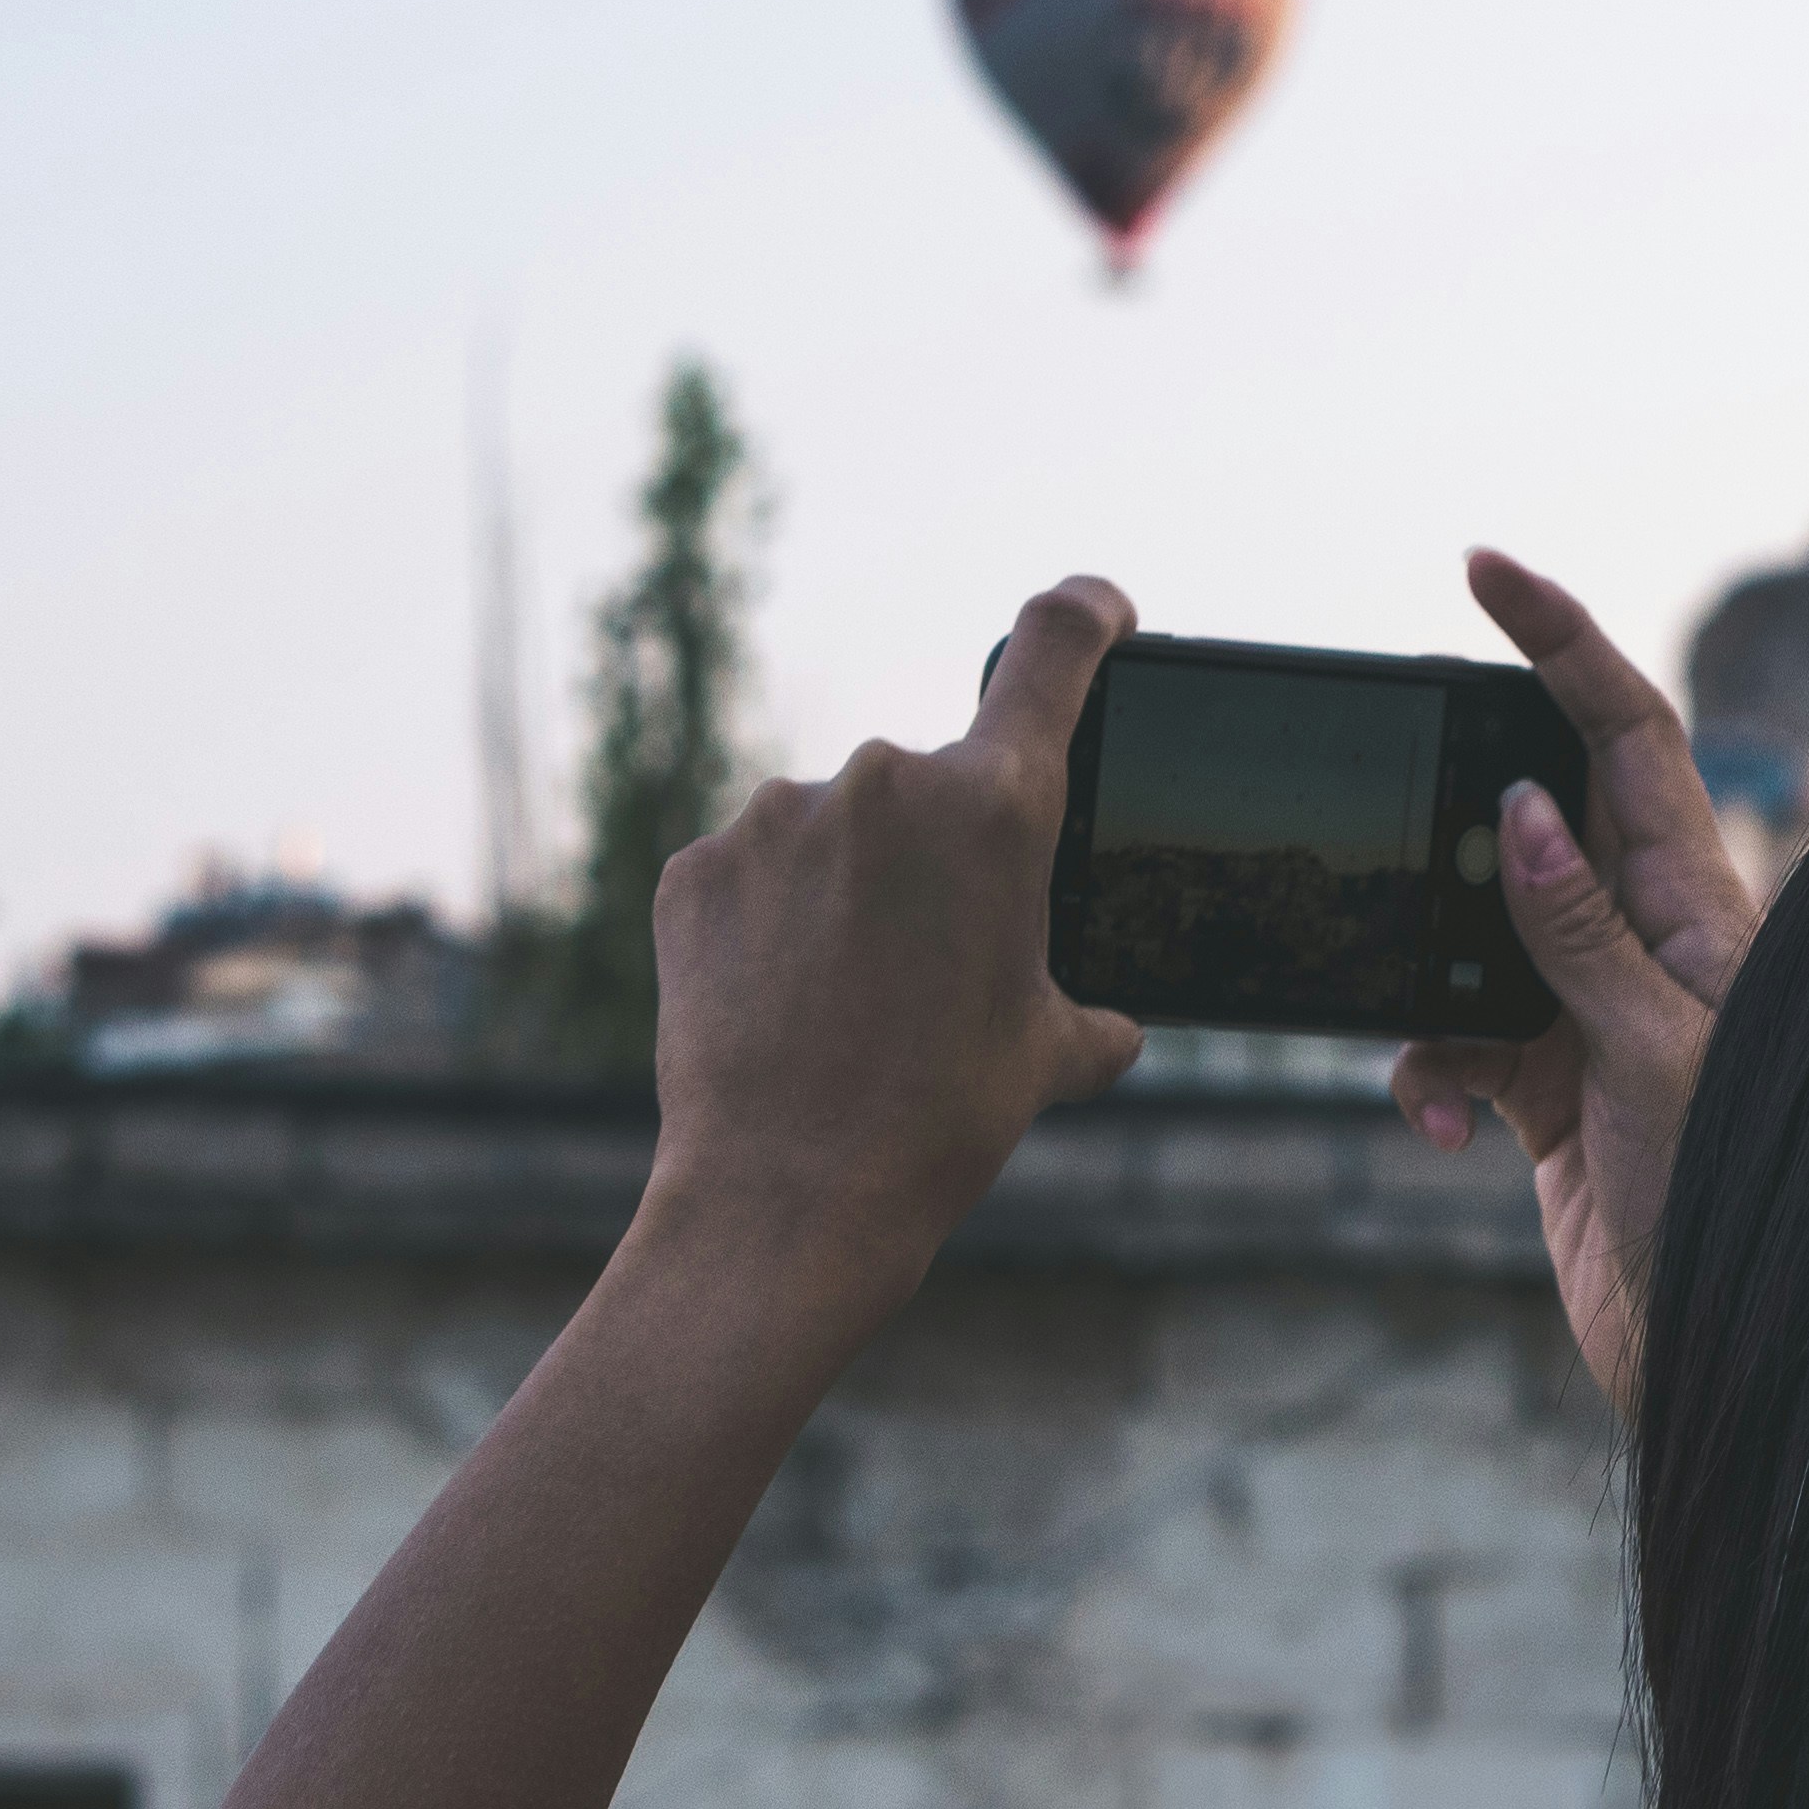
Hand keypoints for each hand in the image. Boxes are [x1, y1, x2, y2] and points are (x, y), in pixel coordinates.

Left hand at [642, 581, 1143, 1281]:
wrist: (788, 1198)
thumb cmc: (940, 1123)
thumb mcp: (1047, 1057)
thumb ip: (1087, 1009)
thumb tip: (1112, 1025)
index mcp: (995, 806)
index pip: (1052, 649)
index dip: (1084, 615)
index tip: (1097, 611)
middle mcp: (885, 783)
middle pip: (934, 786)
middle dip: (940, 857)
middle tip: (932, 966)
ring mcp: (777, 818)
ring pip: (837, 831)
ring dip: (851, 891)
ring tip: (849, 1003)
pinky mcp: (696, 867)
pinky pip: (753, 874)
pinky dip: (773, 922)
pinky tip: (781, 1004)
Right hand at [1392, 549, 1760, 1408]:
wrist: (1713, 1349)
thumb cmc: (1725, 1201)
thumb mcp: (1648, 1054)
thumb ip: (1576, 933)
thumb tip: (1526, 806)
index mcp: (1699, 904)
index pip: (1627, 733)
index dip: (1560, 641)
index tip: (1482, 572)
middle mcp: (1647, 941)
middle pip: (1537, 814)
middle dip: (1454, 816)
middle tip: (1388, 802)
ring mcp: (1592, 1010)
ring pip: (1475, 933)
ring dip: (1427, 978)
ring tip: (1434, 1042)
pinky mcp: (1546, 1086)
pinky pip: (1457, 1037)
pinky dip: (1427, 1074)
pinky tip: (1437, 1128)